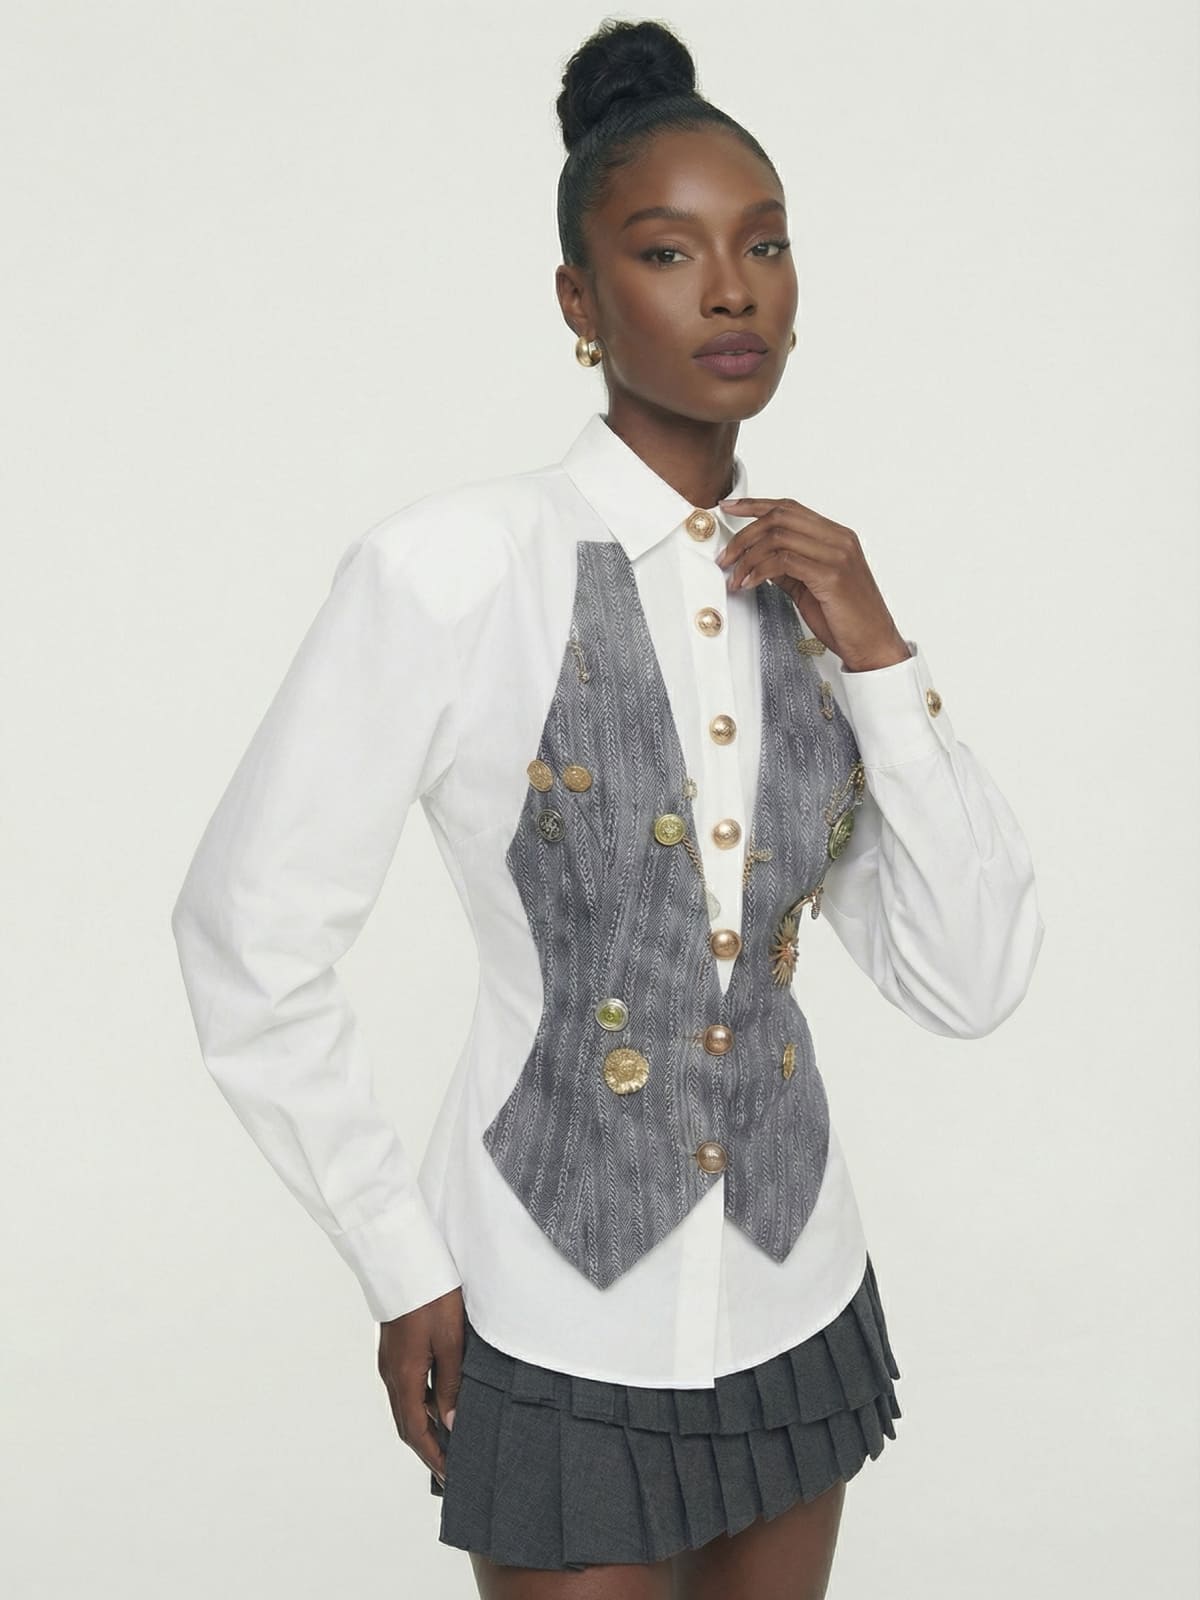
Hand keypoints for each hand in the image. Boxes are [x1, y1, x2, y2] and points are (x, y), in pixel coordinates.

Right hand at [377, 1285, 463, 1489]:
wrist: (405, 1260)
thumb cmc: (431, 1298)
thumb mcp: (451, 1342)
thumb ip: (450, 1385)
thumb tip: (452, 1423)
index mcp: (404, 1377)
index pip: (416, 1431)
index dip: (433, 1456)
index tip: (449, 1476)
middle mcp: (392, 1374)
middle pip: (407, 1423)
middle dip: (427, 1448)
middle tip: (449, 1467)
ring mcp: (390, 1361)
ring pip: (406, 1405)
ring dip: (425, 1426)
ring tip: (450, 1440)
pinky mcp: (394, 1348)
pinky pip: (406, 1387)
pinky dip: (421, 1404)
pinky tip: (440, 1402)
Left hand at [716, 496, 910, 671]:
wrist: (874, 644)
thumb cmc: (846, 619)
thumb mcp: (810, 587)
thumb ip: (788, 567)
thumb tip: (758, 557)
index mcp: (837, 536)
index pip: (790, 508)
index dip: (755, 504)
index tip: (728, 507)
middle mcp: (839, 539)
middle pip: (780, 517)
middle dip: (744, 533)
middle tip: (725, 556)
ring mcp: (837, 555)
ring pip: (779, 537)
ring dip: (747, 556)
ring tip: (734, 576)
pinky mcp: (832, 576)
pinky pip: (784, 561)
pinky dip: (759, 571)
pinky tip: (748, 584)